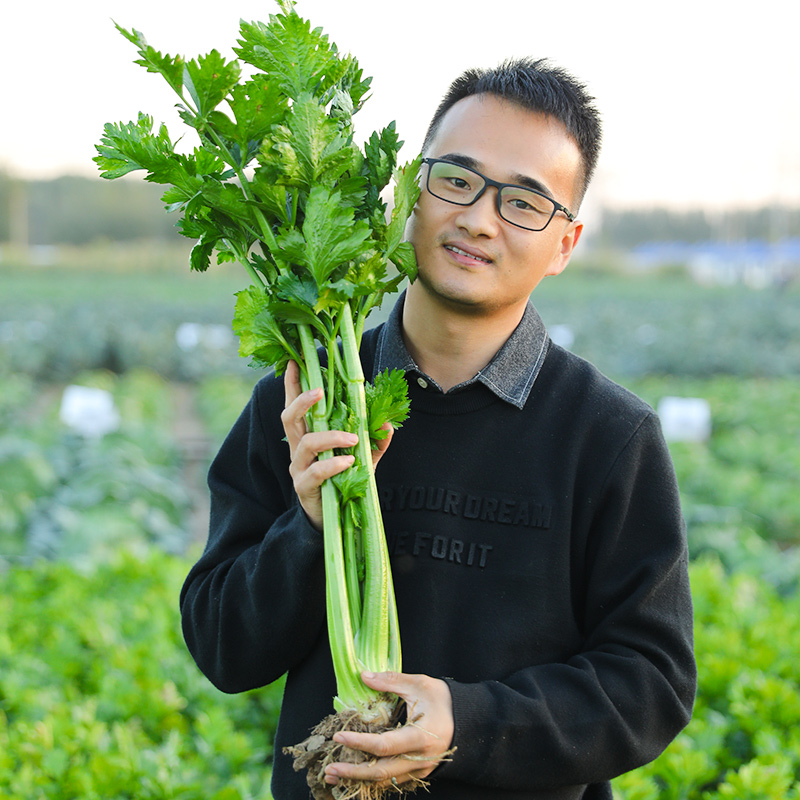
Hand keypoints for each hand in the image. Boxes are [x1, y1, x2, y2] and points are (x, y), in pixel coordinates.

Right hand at [281, 360, 393, 530]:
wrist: (332, 522)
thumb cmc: (343, 484)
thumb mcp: (363, 459)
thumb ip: (374, 442)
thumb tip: (389, 424)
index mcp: (307, 437)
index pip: (295, 406)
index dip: (292, 385)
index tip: (293, 361)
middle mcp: (298, 450)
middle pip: (289, 419)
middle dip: (301, 401)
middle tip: (320, 390)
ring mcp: (298, 469)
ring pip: (305, 443)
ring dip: (330, 436)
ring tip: (353, 438)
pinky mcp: (304, 488)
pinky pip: (315, 472)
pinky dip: (333, 464)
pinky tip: (350, 461)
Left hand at [324, 671, 454, 790]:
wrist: (471, 720)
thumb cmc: (445, 700)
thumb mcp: (419, 684)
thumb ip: (391, 681)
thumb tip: (364, 675)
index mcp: (420, 737)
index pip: (384, 745)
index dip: (359, 742)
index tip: (339, 735)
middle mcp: (420, 759)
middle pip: (381, 772)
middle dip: (353, 772)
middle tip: (330, 769)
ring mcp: (420, 770)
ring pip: (385, 780)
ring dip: (359, 779)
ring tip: (334, 775)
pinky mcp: (419, 773)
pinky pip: (393, 780)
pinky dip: (372, 778)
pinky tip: (356, 774)